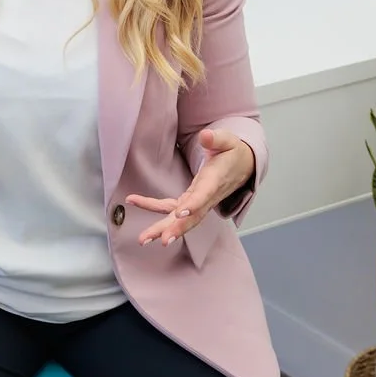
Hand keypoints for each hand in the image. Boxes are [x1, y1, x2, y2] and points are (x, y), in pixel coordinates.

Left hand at [126, 129, 255, 246]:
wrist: (241, 165)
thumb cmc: (232, 153)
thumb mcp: (227, 141)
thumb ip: (216, 139)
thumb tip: (206, 136)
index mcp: (215, 181)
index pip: (204, 196)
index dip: (194, 205)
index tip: (181, 213)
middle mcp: (206, 197)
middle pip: (191, 217)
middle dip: (176, 229)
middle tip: (161, 240)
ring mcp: (198, 202)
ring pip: (180, 219)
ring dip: (162, 228)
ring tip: (144, 239)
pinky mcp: (190, 201)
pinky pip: (171, 208)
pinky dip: (153, 207)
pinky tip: (134, 201)